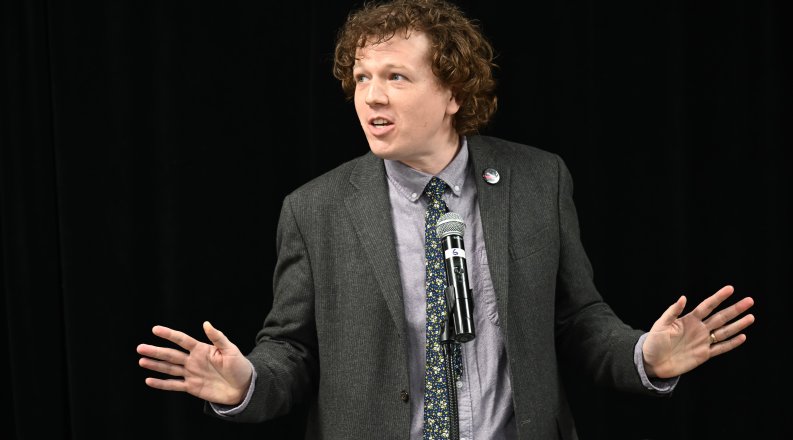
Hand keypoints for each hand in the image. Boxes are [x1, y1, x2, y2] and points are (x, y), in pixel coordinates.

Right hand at [137, 321, 252, 404]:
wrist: (243, 388)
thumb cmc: (239, 366)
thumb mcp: (230, 350)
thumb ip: (218, 338)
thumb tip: (206, 323)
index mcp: (202, 349)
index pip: (182, 340)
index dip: (169, 335)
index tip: (155, 329)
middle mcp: (193, 360)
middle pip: (171, 354)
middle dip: (156, 351)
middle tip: (140, 347)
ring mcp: (191, 374)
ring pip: (169, 368)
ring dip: (155, 365)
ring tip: (141, 360)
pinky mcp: (192, 387)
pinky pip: (174, 385)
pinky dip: (161, 383)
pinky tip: (149, 380)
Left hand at [642, 285, 754, 378]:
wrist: (652, 362)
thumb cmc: (654, 342)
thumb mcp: (660, 325)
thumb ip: (672, 312)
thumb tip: (683, 297)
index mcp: (688, 320)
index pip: (707, 306)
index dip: (719, 297)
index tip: (730, 289)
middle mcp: (699, 329)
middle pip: (720, 317)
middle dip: (735, 309)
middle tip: (750, 300)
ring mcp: (702, 341)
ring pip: (724, 331)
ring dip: (738, 325)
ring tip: (751, 317)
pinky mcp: (704, 355)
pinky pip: (721, 348)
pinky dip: (732, 343)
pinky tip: (742, 336)